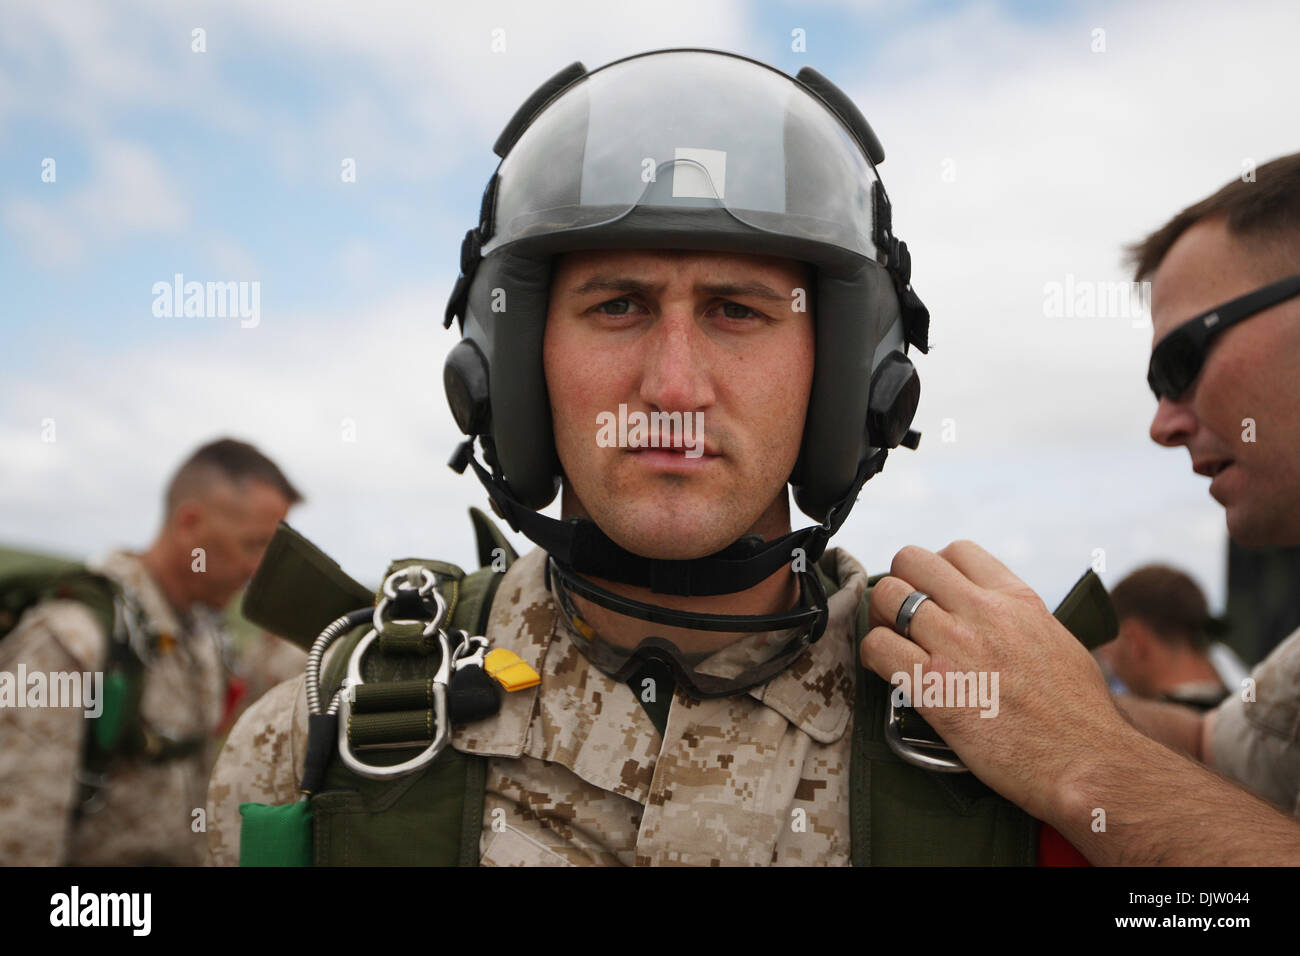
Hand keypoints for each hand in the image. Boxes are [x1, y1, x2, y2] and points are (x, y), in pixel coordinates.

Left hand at [859, 540, 1132, 820]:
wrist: (1086, 761)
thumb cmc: (1079, 715)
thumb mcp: (1058, 642)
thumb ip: (1022, 619)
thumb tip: (1003, 618)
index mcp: (1017, 599)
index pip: (957, 550)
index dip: (935, 569)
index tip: (934, 595)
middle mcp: (983, 612)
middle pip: (911, 560)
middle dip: (900, 584)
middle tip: (902, 616)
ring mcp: (955, 644)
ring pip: (886, 596)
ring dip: (880, 618)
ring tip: (892, 642)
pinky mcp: (932, 684)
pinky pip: (877, 646)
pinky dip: (872, 656)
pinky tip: (887, 671)